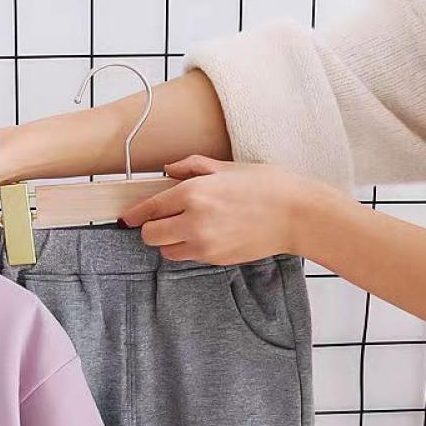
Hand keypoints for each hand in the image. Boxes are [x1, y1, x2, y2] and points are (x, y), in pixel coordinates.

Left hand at [123, 156, 317, 263]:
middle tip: (162, 220)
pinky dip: (187, 248)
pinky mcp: (213, 259)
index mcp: (194, 192)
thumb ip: (193, 167)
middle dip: (151, 228)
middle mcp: (193, 220)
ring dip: (169, 241)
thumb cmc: (268, 186)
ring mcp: (202, 243)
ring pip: (165, 250)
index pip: (150, 208)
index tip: (128, 217)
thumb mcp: (228, 167)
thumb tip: (168, 169)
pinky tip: (204, 235)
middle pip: (150, 235)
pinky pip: (186, 257)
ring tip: (187, 227)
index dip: (135, 214)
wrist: (298, 215)